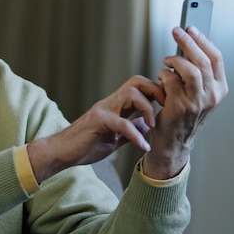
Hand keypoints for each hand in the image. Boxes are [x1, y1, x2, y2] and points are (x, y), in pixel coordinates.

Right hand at [28, 75, 165, 182]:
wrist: (61, 152)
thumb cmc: (85, 144)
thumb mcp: (115, 137)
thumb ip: (131, 128)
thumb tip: (147, 124)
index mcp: (117, 105)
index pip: (141, 87)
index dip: (159, 92)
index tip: (172, 106)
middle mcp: (111, 102)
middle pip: (138, 81)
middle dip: (157, 91)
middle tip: (168, 109)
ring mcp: (103, 109)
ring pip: (131, 94)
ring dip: (147, 109)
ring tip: (154, 126)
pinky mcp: (98, 121)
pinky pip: (122, 123)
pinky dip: (136, 135)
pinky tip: (143, 148)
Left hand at [143, 26, 227, 178]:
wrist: (174, 142)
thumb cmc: (183, 113)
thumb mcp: (197, 93)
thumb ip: (197, 72)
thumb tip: (187, 43)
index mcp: (220, 89)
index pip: (217, 58)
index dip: (203, 40)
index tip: (191, 28)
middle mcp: (212, 96)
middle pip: (203, 61)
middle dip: (188, 42)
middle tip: (176, 30)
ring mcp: (197, 103)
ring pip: (191, 70)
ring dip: (175, 59)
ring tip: (166, 59)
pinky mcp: (180, 108)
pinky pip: (171, 81)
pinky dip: (164, 74)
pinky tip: (160, 75)